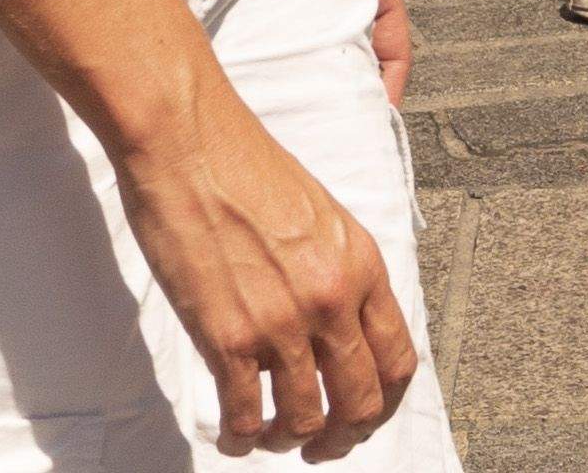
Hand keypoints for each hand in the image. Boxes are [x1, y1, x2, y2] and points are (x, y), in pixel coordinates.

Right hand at [112, 65, 421, 459]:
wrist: (189, 144)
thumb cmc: (246, 167)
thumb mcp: (322, 216)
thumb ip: (338, 270)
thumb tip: (340, 322)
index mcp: (362, 266)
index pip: (398, 360)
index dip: (385, 402)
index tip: (364, 415)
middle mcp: (332, 301)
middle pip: (361, 402)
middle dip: (344, 438)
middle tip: (322, 446)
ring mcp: (281, 323)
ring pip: (305, 419)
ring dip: (288, 441)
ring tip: (269, 438)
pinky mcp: (228, 338)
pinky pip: (245, 415)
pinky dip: (240, 440)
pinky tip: (233, 438)